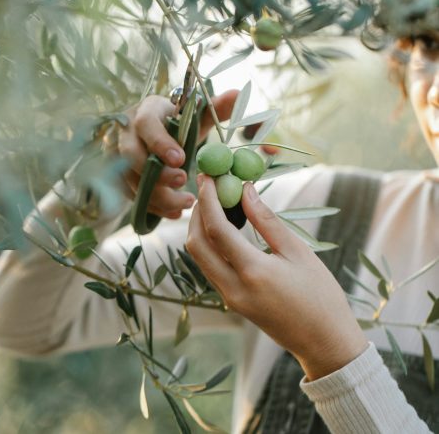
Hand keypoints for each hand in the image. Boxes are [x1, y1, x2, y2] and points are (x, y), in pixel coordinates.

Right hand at [113, 90, 238, 219]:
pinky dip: (154, 207)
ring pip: (131, 180)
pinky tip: (175, 213)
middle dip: (157, 173)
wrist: (158, 133)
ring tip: (186, 203)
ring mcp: (120, 157)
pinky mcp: (122, 177)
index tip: (181, 159)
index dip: (160, 143)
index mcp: (146, 111)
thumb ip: (216, 107)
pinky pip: (132, 196)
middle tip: (182, 181)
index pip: (145, 124)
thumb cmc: (178, 123)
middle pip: (131, 155)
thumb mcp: (196, 114)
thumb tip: (238, 93)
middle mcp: (127, 133)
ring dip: (158, 195)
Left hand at [186, 175, 367, 380]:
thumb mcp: (298, 252)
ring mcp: (229, 297)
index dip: (208, 200)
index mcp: (252, 272)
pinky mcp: (231, 301)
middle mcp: (233, 287)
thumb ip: (267, 221)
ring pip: (200, 257)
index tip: (208, 177)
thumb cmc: (320, 295)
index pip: (216, 230)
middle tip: (207, 188)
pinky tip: (223, 228)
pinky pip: (209, 268)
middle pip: (196, 244)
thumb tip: (246, 191)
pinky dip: (209, 244)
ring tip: (214, 203)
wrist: (324, 343)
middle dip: (197, 213)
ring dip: (200, 228)